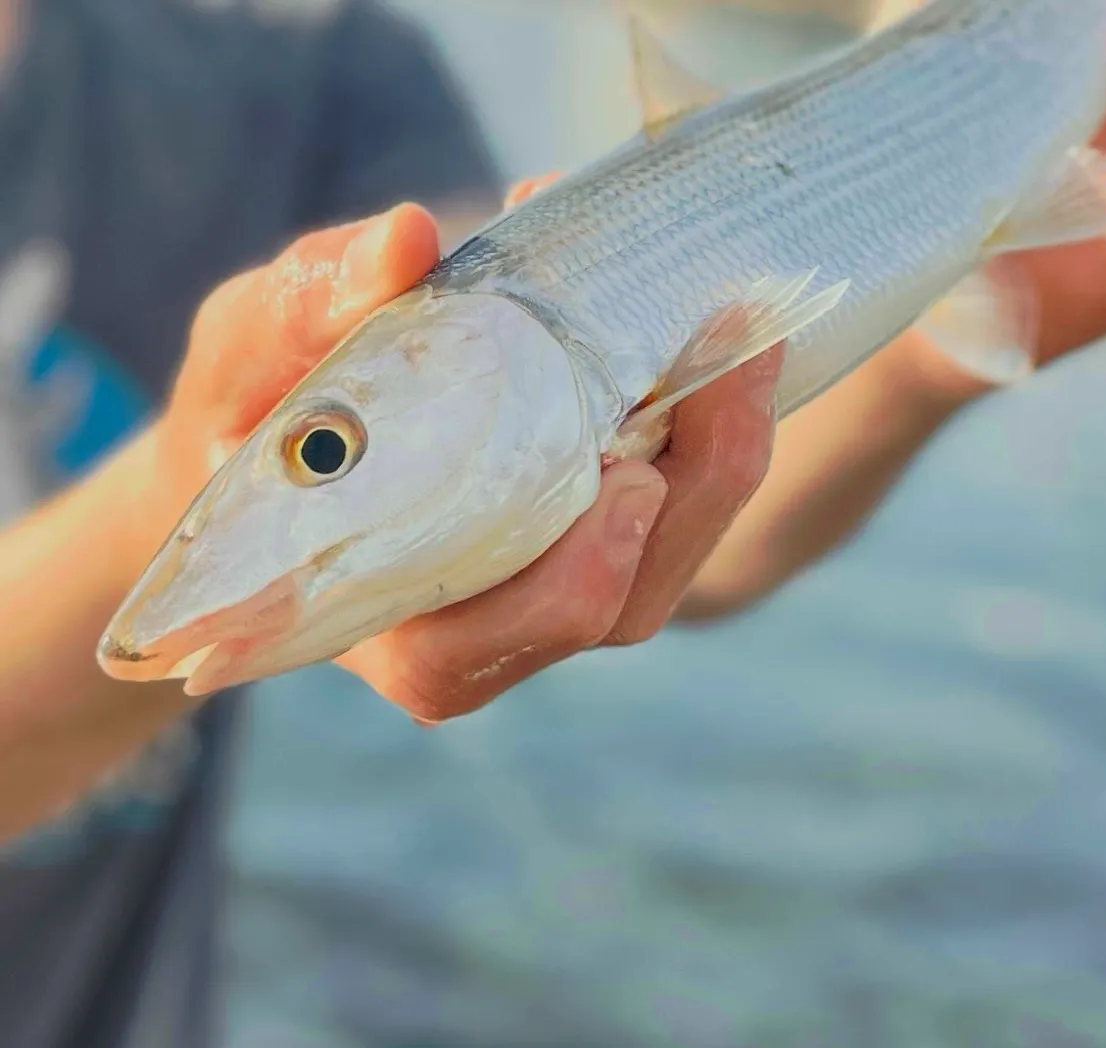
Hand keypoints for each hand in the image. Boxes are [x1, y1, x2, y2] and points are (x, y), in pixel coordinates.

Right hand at [147, 204, 782, 722]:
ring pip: (665, 567)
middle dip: (695, 491)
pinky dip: (710, 436)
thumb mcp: (243, 357)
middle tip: (728, 360)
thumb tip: (407, 238)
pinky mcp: (589, 546)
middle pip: (616, 608)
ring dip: (721, 457)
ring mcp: (545, 596)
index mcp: (379, 623)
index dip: (569, 578)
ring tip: (742, 337)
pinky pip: (674, 519)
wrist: (280, 445)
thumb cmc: (251, 417)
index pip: (479, 649)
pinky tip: (721, 346)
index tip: (627, 473)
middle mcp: (477, 633)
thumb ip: (302, 311)